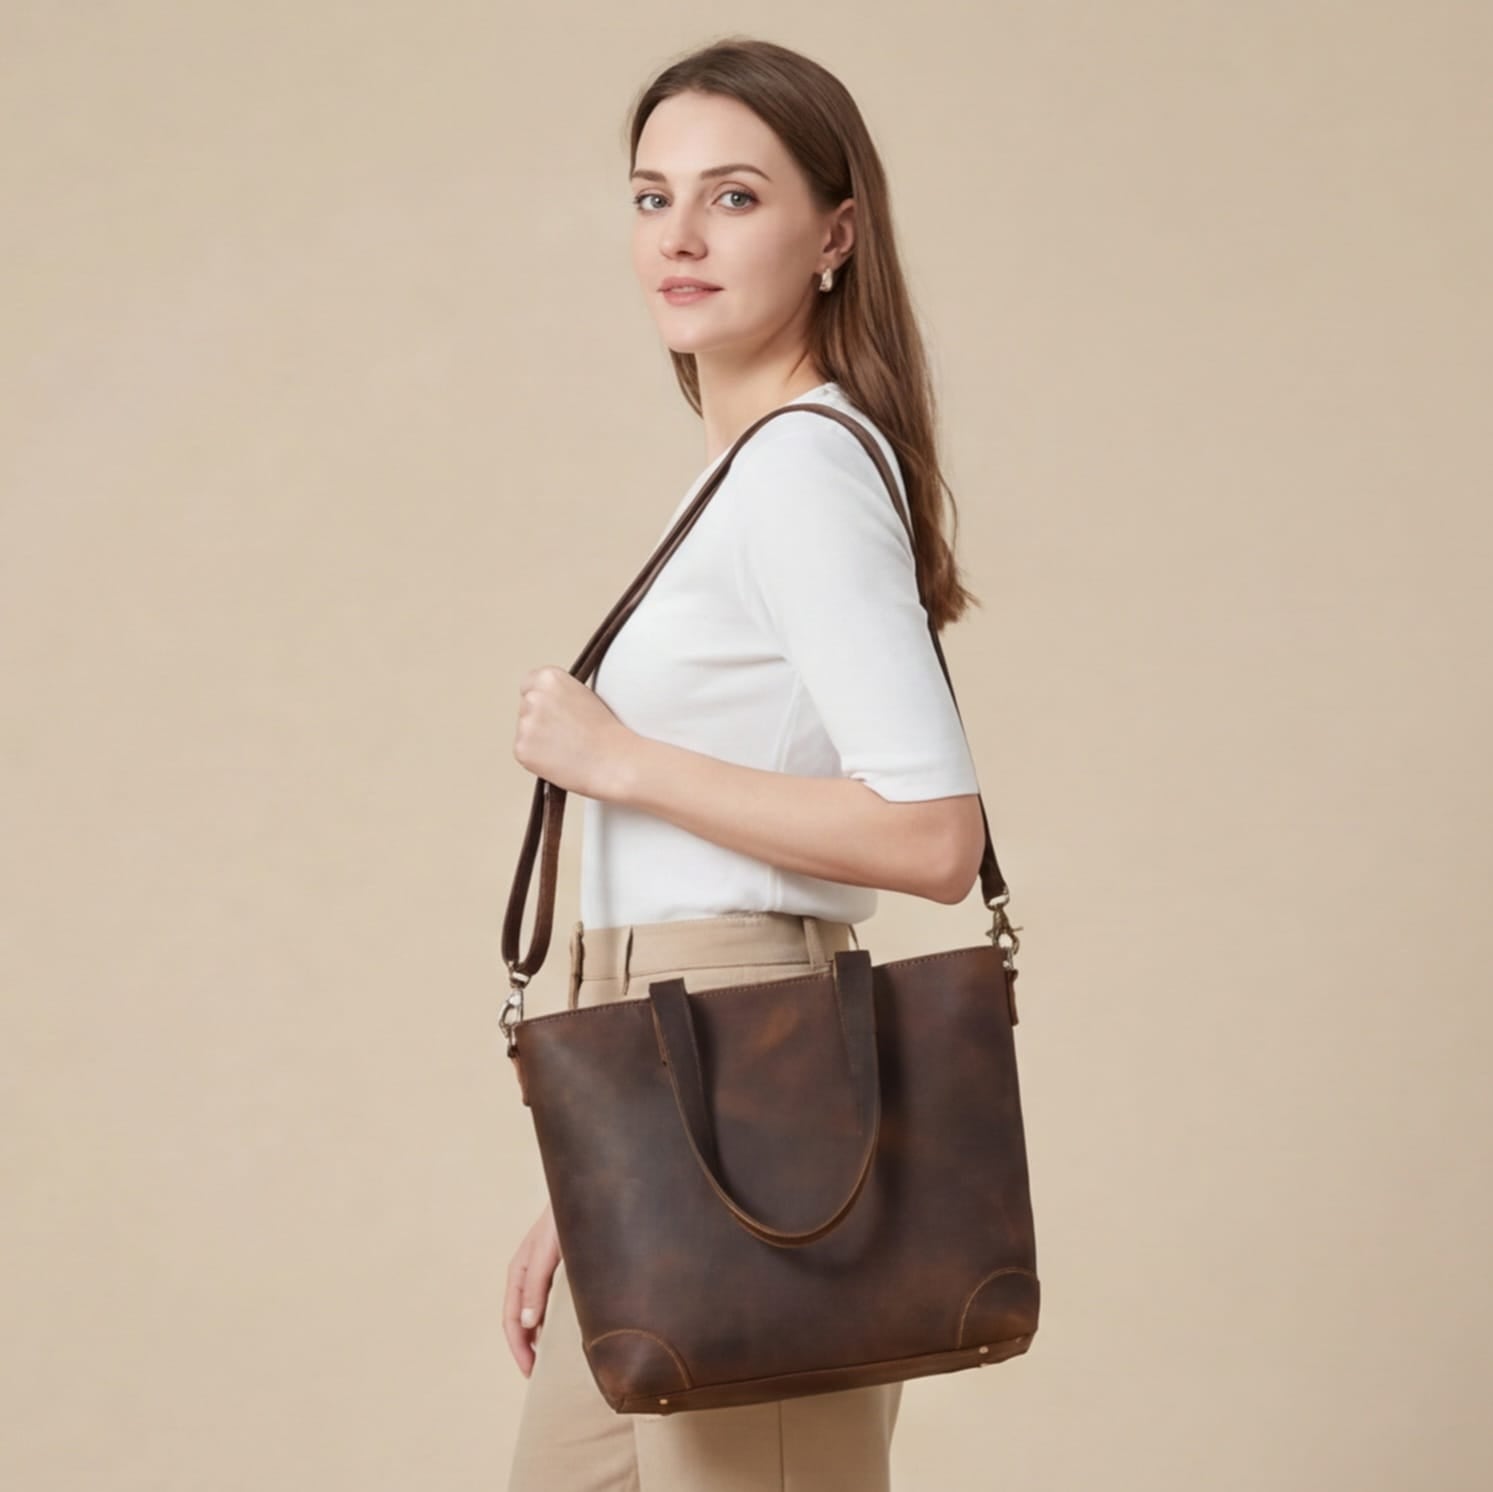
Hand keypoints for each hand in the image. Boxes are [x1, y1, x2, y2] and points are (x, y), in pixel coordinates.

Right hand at [504, 1200, 561, 1377]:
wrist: (582, 1190)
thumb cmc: (563, 1217)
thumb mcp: (548, 1251)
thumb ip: (536, 1284)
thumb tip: (525, 1323)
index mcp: (519, 1271)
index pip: (510, 1320)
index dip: (518, 1349)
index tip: (530, 1373)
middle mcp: (528, 1274)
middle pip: (520, 1320)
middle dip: (526, 1349)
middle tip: (540, 1375)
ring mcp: (543, 1272)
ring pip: (534, 1313)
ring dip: (538, 1337)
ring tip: (550, 1360)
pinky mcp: (559, 1268)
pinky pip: (549, 1302)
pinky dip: (550, 1322)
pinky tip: (563, 1331)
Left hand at [513, 664, 633, 798]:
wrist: (613, 761)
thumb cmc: (606, 732)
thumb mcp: (584, 695)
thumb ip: (558, 694)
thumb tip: (542, 703)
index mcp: (549, 677)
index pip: (529, 683)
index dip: (543, 699)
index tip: (555, 711)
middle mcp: (533, 696)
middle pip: (525, 706)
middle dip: (540, 719)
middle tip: (566, 732)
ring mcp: (525, 723)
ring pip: (525, 730)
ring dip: (538, 739)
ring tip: (567, 746)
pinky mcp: (521, 749)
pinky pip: (525, 752)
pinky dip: (537, 758)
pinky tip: (559, 759)